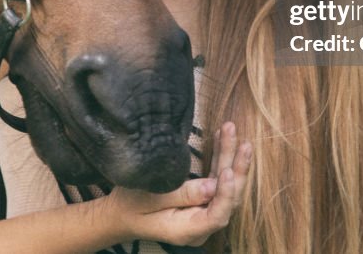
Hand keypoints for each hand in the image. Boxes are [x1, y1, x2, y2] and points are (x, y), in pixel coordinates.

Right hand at [104, 122, 251, 246]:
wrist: (120, 214)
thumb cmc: (129, 206)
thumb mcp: (149, 198)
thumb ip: (181, 194)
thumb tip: (213, 186)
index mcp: (187, 230)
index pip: (216, 216)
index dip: (225, 194)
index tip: (226, 170)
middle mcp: (200, 225)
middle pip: (228, 199)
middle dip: (235, 168)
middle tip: (242, 142)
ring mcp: (202, 212)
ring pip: (224, 187)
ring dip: (229, 158)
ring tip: (232, 131)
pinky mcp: (201, 199)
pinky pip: (216, 180)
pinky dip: (219, 159)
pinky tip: (221, 138)